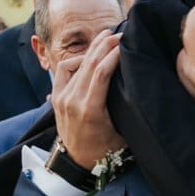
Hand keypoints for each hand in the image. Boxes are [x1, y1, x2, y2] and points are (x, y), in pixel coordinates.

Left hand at [53, 31, 123, 166]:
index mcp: (90, 110)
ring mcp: (61, 97)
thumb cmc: (104, 149)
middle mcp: (72, 101)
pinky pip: (65, 68)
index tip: (126, 42)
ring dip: (93, 48)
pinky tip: (90, 55)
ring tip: (106, 38)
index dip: (114, 54)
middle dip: (106, 45)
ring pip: (77, 63)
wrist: (76, 162)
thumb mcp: (121, 130)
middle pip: (90, 63)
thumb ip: (126, 106)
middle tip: (120, 33)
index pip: (101, 72)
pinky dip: (78, 59)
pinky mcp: (55, 96)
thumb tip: (139, 82)